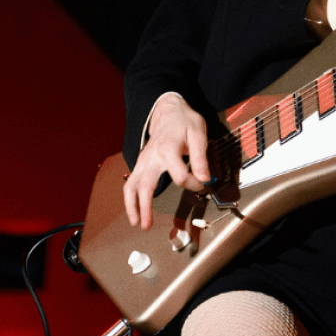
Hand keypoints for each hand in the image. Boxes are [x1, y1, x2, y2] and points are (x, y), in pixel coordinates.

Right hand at [123, 94, 208, 228]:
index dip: (193, 183)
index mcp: (168, 148)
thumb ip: (200, 157)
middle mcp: (152, 157)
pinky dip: (130, 198)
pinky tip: (135, 212)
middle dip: (145, 206)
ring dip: (132, 205)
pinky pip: (131, 182)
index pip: (180, 176)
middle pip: (145, 184)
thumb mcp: (198, 133)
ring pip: (131, 185)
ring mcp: (143, 161)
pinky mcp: (140, 164)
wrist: (167, 110)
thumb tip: (205, 179)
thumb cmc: (184, 122)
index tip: (202, 183)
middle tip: (146, 225)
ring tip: (136, 223)